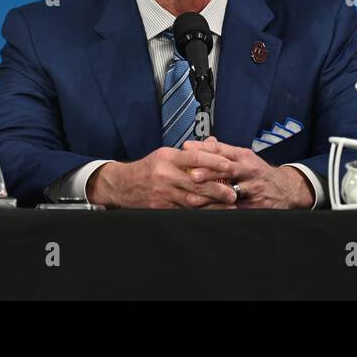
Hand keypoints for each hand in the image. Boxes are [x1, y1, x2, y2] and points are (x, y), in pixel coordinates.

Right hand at [87, 146, 238, 208]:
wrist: (122, 185)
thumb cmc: (148, 168)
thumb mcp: (165, 154)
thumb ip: (189, 152)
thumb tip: (213, 144)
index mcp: (167, 157)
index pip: (194, 157)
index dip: (214, 161)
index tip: (229, 166)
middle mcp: (165, 174)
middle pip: (196, 181)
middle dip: (218, 187)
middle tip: (234, 191)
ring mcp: (163, 193)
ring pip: (192, 199)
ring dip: (213, 203)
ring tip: (229, 204)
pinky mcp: (161, 207)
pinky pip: (184, 210)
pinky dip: (200, 212)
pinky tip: (212, 212)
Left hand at [181, 137, 314, 208]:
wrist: (286, 189)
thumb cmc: (258, 172)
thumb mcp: (244, 158)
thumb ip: (221, 152)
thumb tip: (197, 145)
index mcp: (244, 156)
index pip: (222, 149)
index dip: (204, 148)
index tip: (187, 149)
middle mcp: (249, 170)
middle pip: (227, 169)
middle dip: (209, 172)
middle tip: (191, 175)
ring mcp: (253, 188)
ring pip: (230, 192)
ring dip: (211, 196)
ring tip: (194, 199)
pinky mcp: (256, 206)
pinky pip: (235, 209)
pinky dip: (220, 211)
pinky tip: (207, 214)